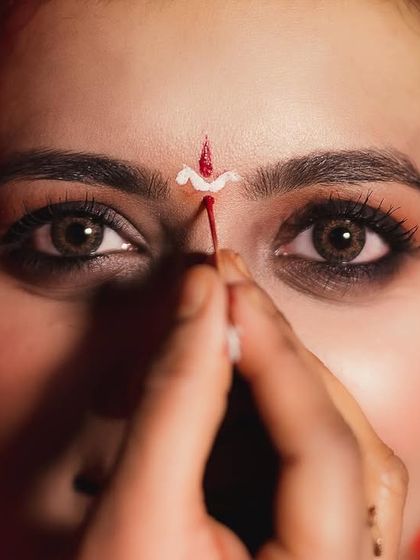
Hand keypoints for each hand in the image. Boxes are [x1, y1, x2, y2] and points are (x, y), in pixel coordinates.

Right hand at [77, 253, 407, 559]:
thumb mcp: (137, 513)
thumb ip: (176, 400)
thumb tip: (201, 302)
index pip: (321, 444)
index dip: (273, 354)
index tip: (227, 287)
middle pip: (342, 436)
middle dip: (282, 354)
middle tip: (230, 290)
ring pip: (340, 442)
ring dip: (286, 375)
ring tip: (235, 325)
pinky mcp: (317, 543)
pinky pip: (317, 460)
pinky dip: (278, 409)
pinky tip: (239, 376)